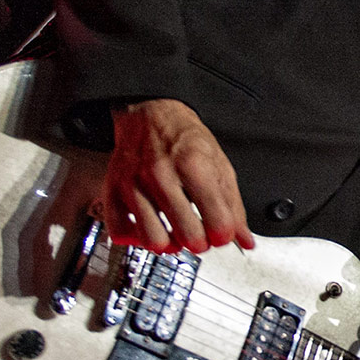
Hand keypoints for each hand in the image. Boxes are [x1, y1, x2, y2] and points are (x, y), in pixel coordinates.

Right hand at [101, 98, 251, 253]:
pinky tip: (149, 229)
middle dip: (200, 243)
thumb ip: (233, 205)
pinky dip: (134, 239)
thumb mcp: (219, 165)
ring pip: (153, 240)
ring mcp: (134, 184)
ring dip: (169, 246)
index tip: (222, 233)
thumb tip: (245, 239)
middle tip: (201, 235)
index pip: (217, 222)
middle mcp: (162, 176)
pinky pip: (119, 231)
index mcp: (194, 166)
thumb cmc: (185, 138)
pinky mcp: (114, 189)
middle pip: (188, 236)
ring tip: (175, 236)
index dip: (224, 235)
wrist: (151, 113)